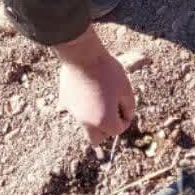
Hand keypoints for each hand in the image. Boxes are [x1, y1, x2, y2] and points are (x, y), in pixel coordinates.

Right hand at [54, 28, 135, 143]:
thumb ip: (129, 107)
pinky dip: (83, 105)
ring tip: (99, 96)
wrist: (82, 55)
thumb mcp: (126, 89)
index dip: (125, 116)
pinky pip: (76, 110)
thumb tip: (127, 116)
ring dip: (94, 117)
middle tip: (110, 110)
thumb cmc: (107, 72)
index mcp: (104, 121)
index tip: (124, 102)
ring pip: (85, 125)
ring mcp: (74, 113)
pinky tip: (87, 88)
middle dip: (106, 129)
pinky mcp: (65, 102)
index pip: (118, 130)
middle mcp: (87, 123)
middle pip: (97, 138)